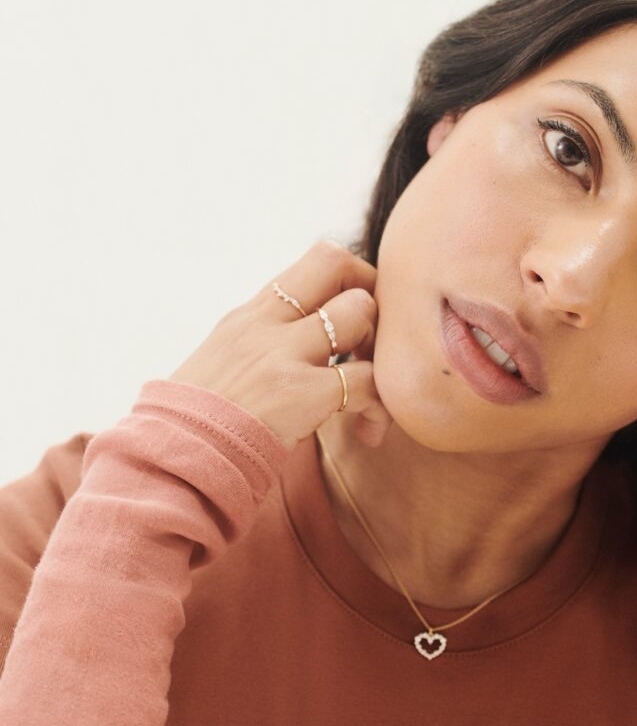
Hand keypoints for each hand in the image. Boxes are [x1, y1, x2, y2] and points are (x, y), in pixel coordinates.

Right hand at [168, 239, 392, 452]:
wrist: (166, 464)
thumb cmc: (195, 425)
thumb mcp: (223, 363)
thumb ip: (262, 343)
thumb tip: (301, 340)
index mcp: (250, 315)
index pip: (316, 261)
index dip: (352, 282)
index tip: (354, 322)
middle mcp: (266, 323)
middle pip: (339, 264)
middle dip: (372, 294)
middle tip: (373, 344)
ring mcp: (282, 355)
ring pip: (359, 312)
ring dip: (379, 348)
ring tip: (372, 389)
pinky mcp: (299, 395)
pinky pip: (366, 381)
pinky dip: (380, 404)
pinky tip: (368, 431)